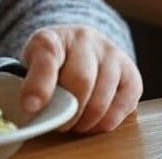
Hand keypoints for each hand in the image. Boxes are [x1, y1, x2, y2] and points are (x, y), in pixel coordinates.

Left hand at [19, 25, 141, 133]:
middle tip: (58, 124)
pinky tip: (94, 122)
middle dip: (67, 113)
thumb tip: (32, 109)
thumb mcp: (31, 67)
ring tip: (75, 123)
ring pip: (101, 99)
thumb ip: (30, 83)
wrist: (80, 49)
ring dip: (86, 121)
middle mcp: (84, 38)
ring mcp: (111, 53)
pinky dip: (106, 122)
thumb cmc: (53, 64)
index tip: (30, 107)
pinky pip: (123, 106)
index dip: (39, 84)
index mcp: (52, 36)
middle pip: (80, 81)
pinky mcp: (131, 73)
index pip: (47, 54)